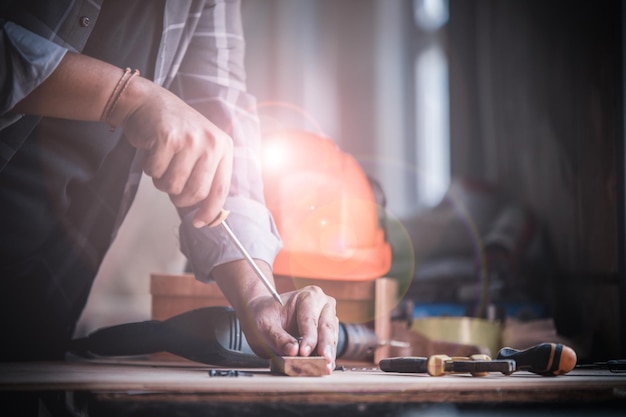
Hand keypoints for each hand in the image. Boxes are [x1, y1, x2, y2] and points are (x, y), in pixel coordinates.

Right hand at [117, 77, 232, 226]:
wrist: (147, 102)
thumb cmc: (175, 131)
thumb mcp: (201, 148)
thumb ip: (207, 176)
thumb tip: (210, 216)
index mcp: (223, 147)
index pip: (220, 189)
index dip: (210, 211)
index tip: (200, 223)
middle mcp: (211, 143)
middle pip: (195, 193)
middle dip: (179, 198)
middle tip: (171, 186)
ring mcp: (189, 139)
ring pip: (172, 185)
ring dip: (161, 181)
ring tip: (162, 162)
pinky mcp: (166, 137)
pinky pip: (154, 172)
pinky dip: (149, 168)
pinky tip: (152, 150)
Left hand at [239, 286, 338, 373]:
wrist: (267, 314)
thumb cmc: (266, 315)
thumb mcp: (264, 325)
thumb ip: (277, 338)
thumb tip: (293, 351)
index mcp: (308, 296)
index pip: (310, 319)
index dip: (309, 337)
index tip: (304, 353)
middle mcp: (323, 304)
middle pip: (326, 328)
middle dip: (325, 347)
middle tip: (323, 363)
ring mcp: (329, 317)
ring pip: (332, 338)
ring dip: (328, 354)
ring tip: (324, 368)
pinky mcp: (329, 332)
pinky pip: (331, 346)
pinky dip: (327, 357)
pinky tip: (324, 368)